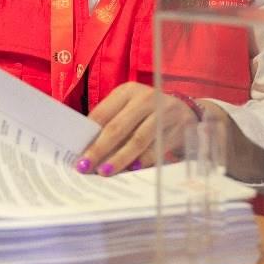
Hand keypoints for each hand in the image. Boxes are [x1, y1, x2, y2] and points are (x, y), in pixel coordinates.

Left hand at [81, 82, 199, 174]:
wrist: (188, 112)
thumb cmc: (149, 113)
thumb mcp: (130, 108)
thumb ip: (111, 122)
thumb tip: (87, 148)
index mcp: (128, 91)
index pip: (102, 113)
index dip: (88, 135)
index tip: (76, 153)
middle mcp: (146, 98)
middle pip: (118, 127)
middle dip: (99, 149)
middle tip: (85, 167)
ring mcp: (164, 113)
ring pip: (138, 140)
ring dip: (120, 158)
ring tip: (105, 171)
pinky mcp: (178, 129)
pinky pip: (156, 150)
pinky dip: (142, 162)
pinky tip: (131, 171)